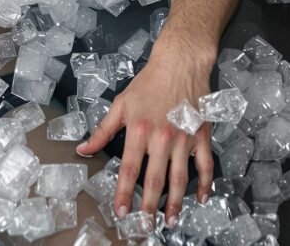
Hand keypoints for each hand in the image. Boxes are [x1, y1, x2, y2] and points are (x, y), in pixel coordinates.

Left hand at [76, 41, 214, 226]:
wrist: (180, 63)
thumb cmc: (148, 83)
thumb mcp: (120, 104)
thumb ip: (102, 130)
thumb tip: (83, 149)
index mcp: (138, 130)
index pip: (128, 169)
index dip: (123, 193)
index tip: (121, 212)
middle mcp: (162, 138)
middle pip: (154, 180)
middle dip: (149, 207)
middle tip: (145, 226)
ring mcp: (184, 138)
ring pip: (180, 179)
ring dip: (175, 203)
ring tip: (169, 221)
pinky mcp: (202, 136)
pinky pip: (205, 165)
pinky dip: (206, 184)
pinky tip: (201, 199)